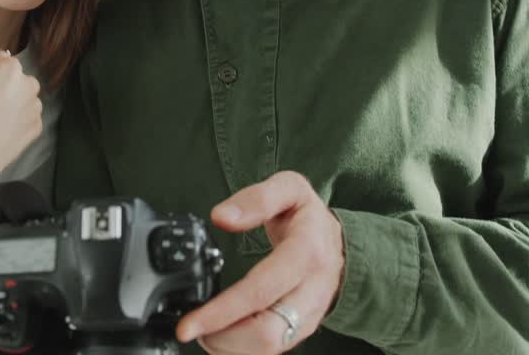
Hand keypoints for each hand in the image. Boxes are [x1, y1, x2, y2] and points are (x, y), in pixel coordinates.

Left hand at [177, 171, 344, 353]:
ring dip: (229, 346)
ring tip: (205, 330)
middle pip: (266, 333)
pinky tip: (222, 334)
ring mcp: (308, 316)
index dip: (222, 312)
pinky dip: (241, 348)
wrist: (339, 244)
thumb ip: (256, 199)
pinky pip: (271, 349)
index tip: (188, 324)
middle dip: (222, 338)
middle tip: (191, 328)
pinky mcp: (301, 330)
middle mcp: (311, 292)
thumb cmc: (308, 216)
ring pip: (268, 348)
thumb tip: (221, 217)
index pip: (260, 292)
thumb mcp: (289, 189)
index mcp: (306, 254)